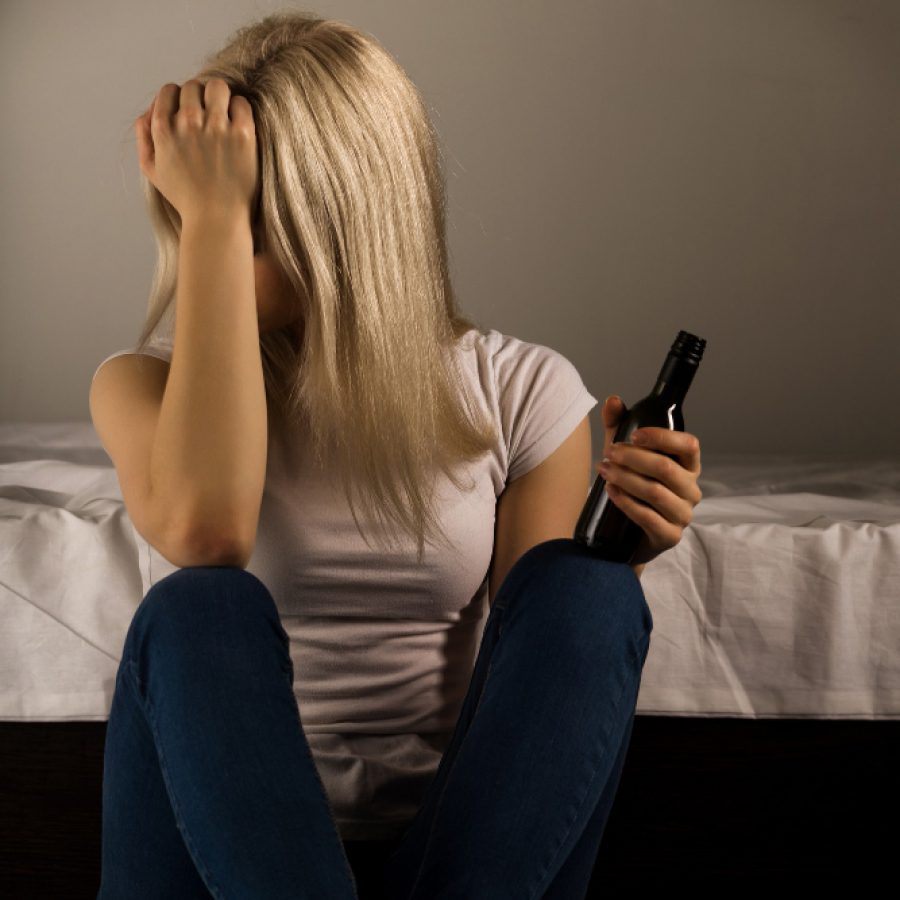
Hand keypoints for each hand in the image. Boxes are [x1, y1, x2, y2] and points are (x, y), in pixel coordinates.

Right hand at [134, 78, 257, 222]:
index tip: (189, 112)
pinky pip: (241, 103)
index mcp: (163, 128)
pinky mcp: (242, 135)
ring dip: (220, 97)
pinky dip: (240, 109)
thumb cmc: (185, 198)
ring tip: (224, 114)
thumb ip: (144, 138)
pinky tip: (239, 125)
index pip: (169, 90)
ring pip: (218, 87)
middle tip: (209, 115)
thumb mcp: (152, 170)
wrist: (217, 219)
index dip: (179, 99)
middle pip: (194, 86)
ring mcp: (216, 127)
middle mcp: (188, 123)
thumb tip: (147, 113)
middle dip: (200, 98)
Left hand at [595, 395, 702, 567]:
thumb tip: (613, 400)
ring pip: (655, 492)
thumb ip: (620, 426)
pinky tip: (611, 492)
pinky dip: (627, 503)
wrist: (625, 534)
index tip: (634, 434)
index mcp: (688, 467)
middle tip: (608, 453)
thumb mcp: (624, 455)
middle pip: (665, 469)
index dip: (663, 437)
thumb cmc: (631, 487)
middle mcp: (691, 490)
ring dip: (626, 479)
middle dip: (633, 458)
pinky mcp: (669, 537)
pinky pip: (649, 518)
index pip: (689, 445)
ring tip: (604, 471)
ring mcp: (682, 515)